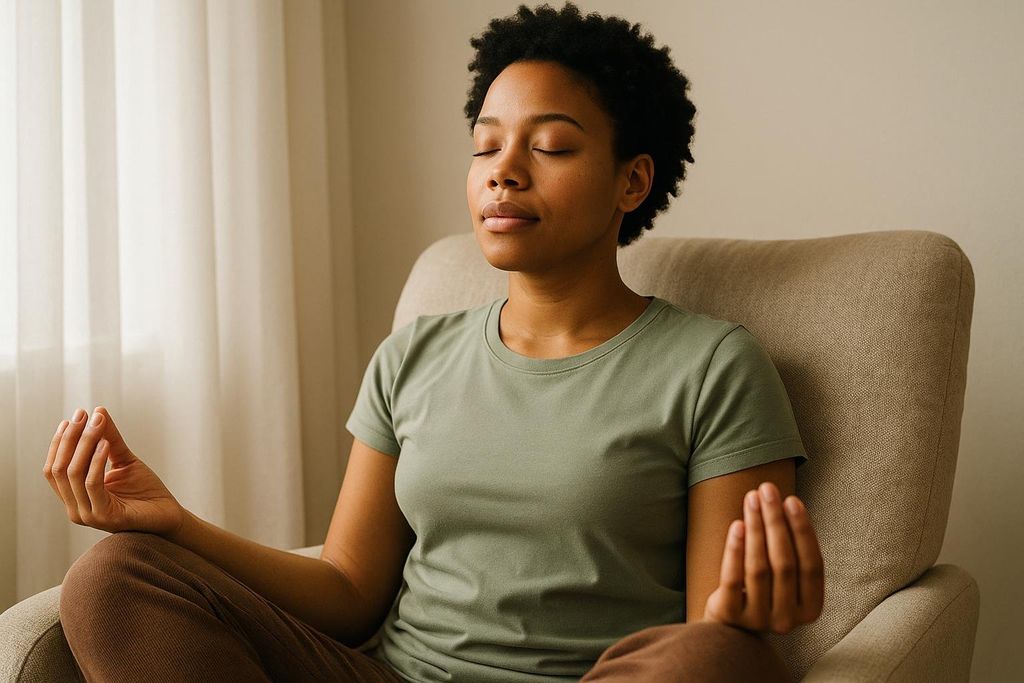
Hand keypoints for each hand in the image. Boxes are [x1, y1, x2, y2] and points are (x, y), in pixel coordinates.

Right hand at [43, 406, 185, 536]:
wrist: (168, 513)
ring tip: (97, 424)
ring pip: (73, 474)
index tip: (75, 416)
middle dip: (70, 438)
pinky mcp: (104, 517)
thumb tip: (98, 411)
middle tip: (83, 415)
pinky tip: (105, 444)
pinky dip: (97, 461)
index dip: (60, 441)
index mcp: (74, 496)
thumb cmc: (145, 489)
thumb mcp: (123, 460)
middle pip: (58, 469)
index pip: (52, 467)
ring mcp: (87, 515)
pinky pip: (93, 484)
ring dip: (84, 444)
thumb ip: (109, 439)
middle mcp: (75, 508)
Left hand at [702, 481, 823, 633]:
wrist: (728, 625)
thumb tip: (784, 502)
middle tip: (767, 490)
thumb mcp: (784, 576)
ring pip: (759, 568)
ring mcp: (759, 621)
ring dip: (756, 528)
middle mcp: (788, 620)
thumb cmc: (763, 588)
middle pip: (784, 563)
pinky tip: (736, 525)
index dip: (803, 531)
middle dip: (776, 521)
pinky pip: (733, 578)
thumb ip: (791, 549)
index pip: (812, 565)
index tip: (792, 499)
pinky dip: (735, 549)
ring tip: (751, 498)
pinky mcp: (731, 616)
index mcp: (811, 609)